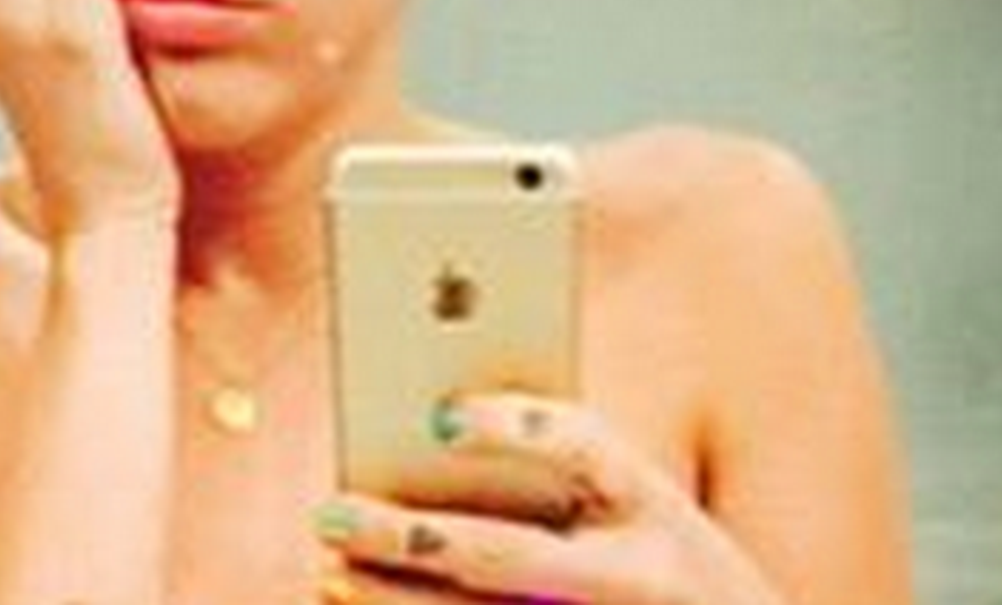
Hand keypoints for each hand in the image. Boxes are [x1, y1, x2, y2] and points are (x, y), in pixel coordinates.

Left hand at [315, 394, 786, 604]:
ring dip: (391, 602)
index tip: (439, 415)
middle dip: (410, 538)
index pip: (585, 448)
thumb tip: (432, 441)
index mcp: (657, 508)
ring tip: (327, 573)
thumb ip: (568, 479)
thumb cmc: (674, 566)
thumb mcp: (650, 513)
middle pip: (504, 557)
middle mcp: (635, 576)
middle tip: (330, 511)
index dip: (515, 427)